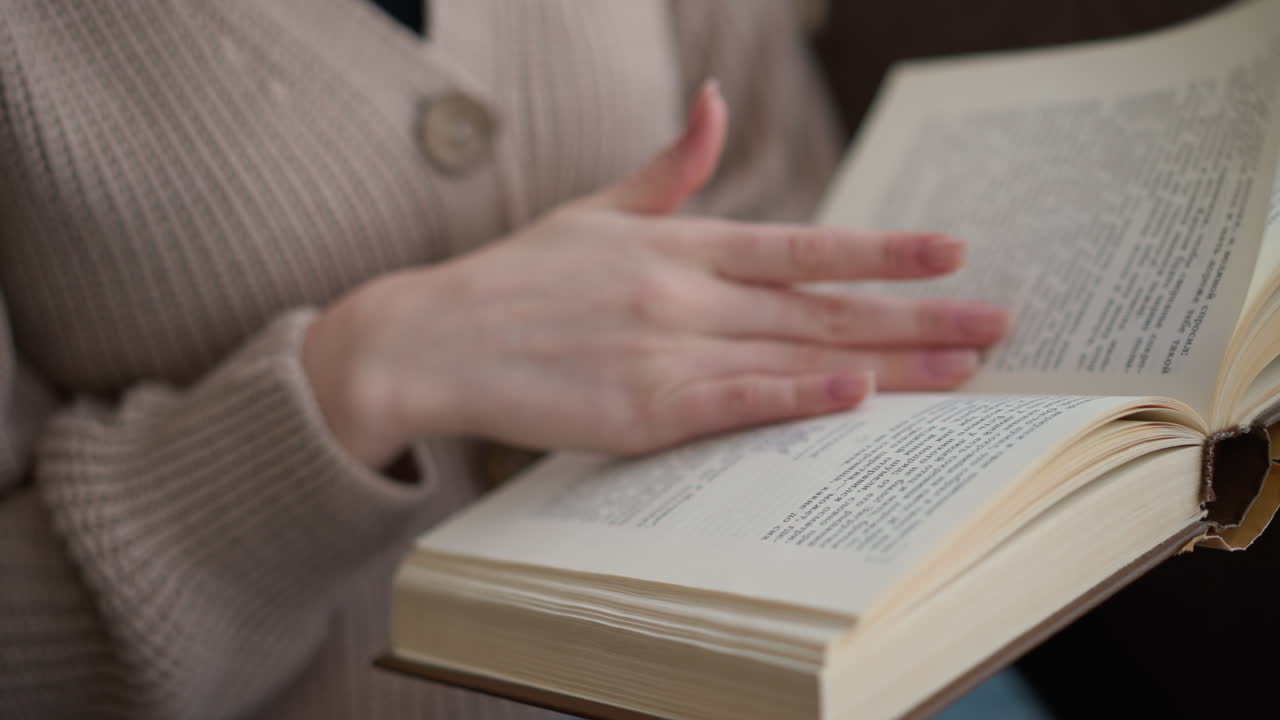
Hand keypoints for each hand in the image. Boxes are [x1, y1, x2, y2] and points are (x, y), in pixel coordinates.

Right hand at [303, 81, 1008, 466]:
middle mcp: (685, 292)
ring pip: (796, 356)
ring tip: (961, 371)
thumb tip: (712, 102)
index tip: (952, 251)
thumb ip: (669, 167)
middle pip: (821, 307)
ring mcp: (665, 350)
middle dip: (916, 317)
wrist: (437, 338)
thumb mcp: (597, 209)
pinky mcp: (639, 409)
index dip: (882, 248)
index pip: (803, 245)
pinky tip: (857, 398)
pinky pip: (733, 402)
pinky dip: (797, 400)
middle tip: (995, 324)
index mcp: (680, 243)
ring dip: (887, 364)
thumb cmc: (519, 278)